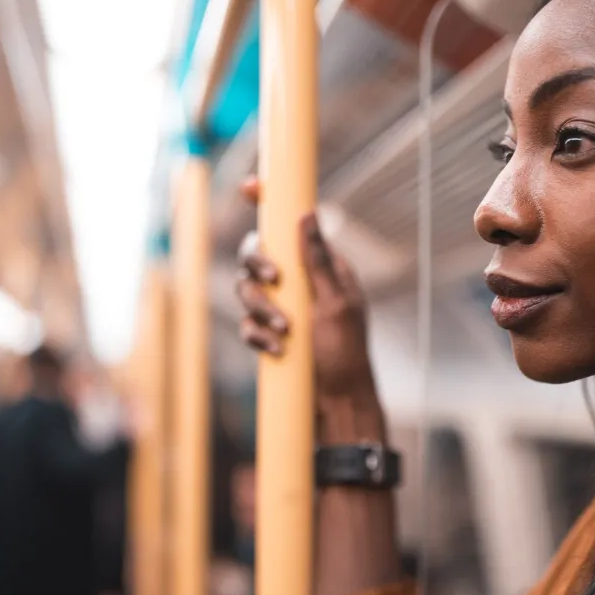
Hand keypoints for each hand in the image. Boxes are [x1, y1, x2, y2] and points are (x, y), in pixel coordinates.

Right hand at [235, 178, 375, 401]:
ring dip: (261, 308)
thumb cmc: (347, 355)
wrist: (337, 406)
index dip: (271, 203)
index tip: (252, 188)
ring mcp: (282, 309)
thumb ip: (318, 261)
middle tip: (274, 279)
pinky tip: (276, 350)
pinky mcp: (269, 334)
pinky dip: (258, 335)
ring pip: (247, 289)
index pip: (293, 226)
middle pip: (258, 253)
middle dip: (259, 265)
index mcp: (323, 268)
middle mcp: (300, 283)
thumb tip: (306, 214)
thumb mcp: (336, 304)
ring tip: (284, 331)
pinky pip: (247, 324)